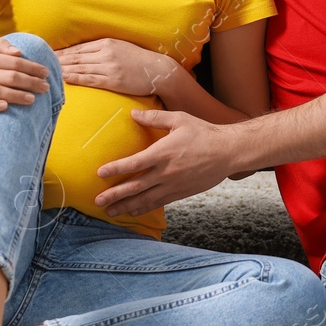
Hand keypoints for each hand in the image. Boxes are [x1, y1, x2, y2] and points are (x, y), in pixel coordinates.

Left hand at [55, 39, 178, 96]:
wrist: (157, 70)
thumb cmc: (139, 59)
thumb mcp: (120, 46)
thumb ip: (103, 48)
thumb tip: (84, 52)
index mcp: (106, 43)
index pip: (79, 48)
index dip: (62, 51)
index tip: (49, 53)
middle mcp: (105, 53)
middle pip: (76, 56)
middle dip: (58, 59)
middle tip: (41, 61)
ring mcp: (109, 67)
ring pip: (80, 67)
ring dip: (63, 69)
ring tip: (48, 71)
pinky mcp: (113, 80)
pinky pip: (90, 79)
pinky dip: (75, 78)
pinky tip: (64, 79)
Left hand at [93, 110, 240, 214]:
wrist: (228, 152)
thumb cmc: (204, 133)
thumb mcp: (179, 119)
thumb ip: (154, 118)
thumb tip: (132, 113)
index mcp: (163, 153)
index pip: (133, 164)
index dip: (115, 169)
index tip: (99, 173)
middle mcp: (166, 172)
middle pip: (135, 187)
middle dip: (114, 195)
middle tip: (97, 201)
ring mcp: (173, 185)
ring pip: (145, 200)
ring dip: (126, 206)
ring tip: (110, 211)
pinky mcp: (181, 193)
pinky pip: (158, 203)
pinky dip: (143, 209)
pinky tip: (133, 212)